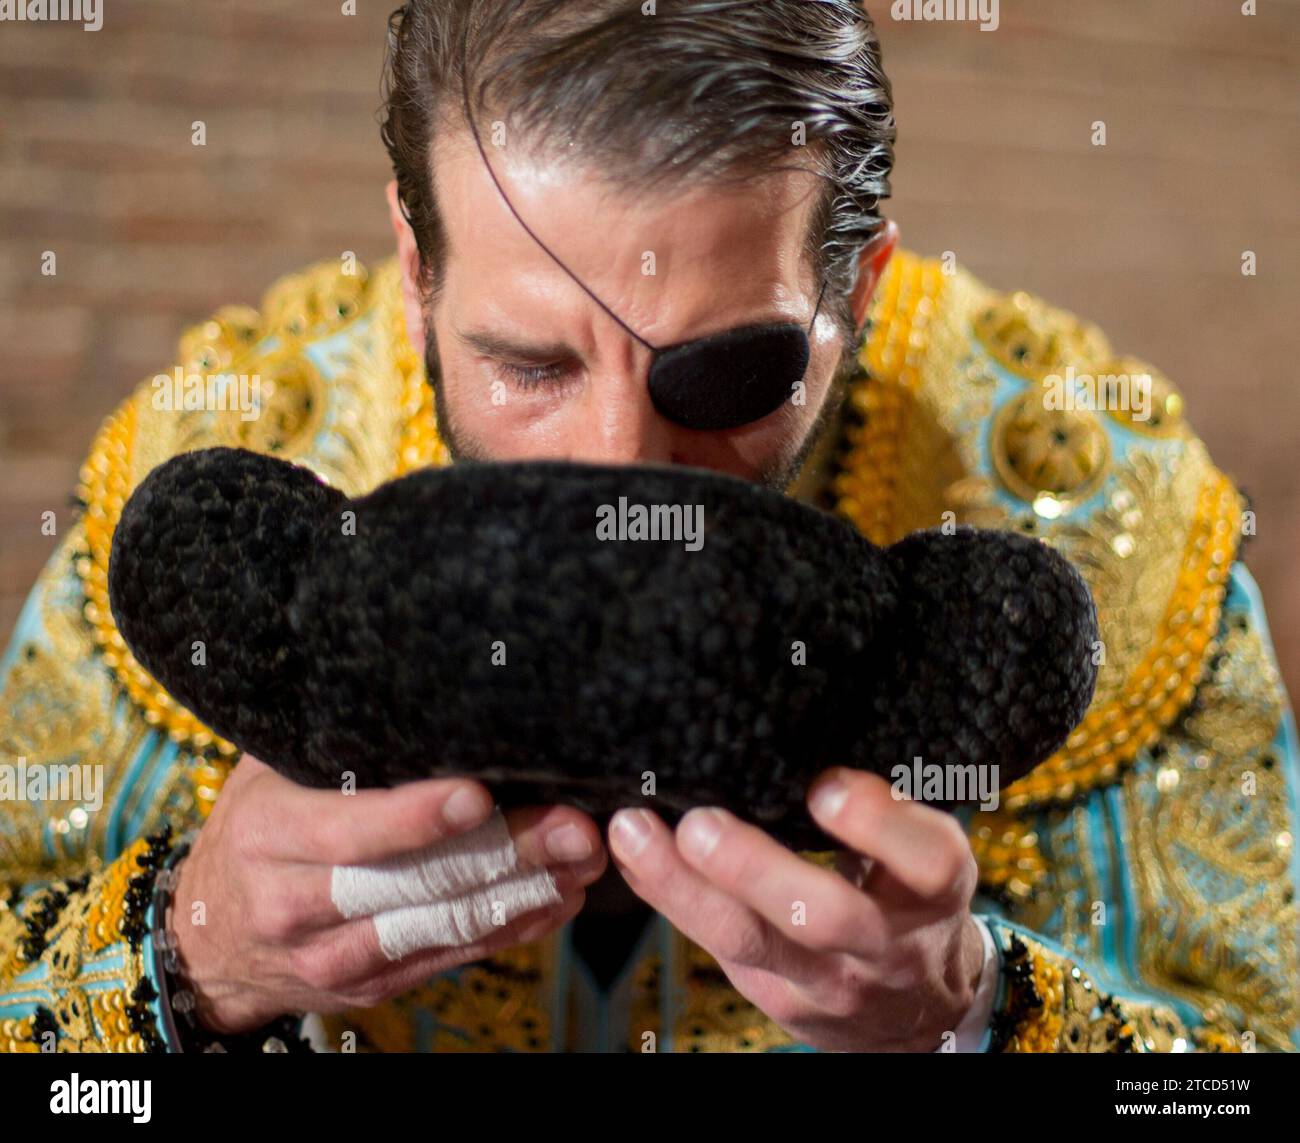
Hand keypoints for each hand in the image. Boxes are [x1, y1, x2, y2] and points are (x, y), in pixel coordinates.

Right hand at [172, 754, 606, 1034]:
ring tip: (584, 859)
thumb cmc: (256, 828)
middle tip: (575, 827)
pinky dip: (510, 929)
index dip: (416, 816)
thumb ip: (334, 741)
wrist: (209, 940)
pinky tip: (558, 898)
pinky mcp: (369, 987)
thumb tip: (421, 682)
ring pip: (443, 927)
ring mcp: (332, 958)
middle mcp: (295, 904)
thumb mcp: (269, 773)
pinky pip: (449, 957)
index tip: (480, 792)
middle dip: (507, 854)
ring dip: (525, 894)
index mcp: (268, 834)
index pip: (348, 830)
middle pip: (415, 883)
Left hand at [607, 767, 984, 1051]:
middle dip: (755, 871)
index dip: (879, 825)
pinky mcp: (777, 998)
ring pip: (751, 940)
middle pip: (824, 916)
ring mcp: (826, 980)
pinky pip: (714, 945)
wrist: (918, 1010)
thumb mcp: (922, 854)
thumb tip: (795, 739)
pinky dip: (668, 896)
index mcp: (934, 890)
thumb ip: (882, 811)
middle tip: (699, 826)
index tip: (826, 787)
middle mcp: (884, 943)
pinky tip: (631, 855)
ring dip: (684, 886)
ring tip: (634, 833)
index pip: (926, 861)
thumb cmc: (909, 899)